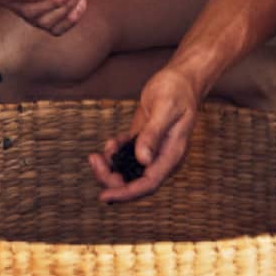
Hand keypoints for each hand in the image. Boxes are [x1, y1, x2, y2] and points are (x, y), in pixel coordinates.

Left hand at [88, 66, 199, 203]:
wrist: (181, 79)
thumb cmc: (177, 91)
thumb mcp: (165, 108)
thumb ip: (153, 134)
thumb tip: (142, 160)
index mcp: (172, 155)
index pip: (148, 183)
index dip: (126, 193)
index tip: (104, 196)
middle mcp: (161, 158)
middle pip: (134, 181)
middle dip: (111, 178)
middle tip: (94, 161)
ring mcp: (152, 151)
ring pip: (128, 171)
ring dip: (110, 168)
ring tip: (95, 156)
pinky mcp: (143, 141)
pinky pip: (126, 156)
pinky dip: (114, 153)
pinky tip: (110, 143)